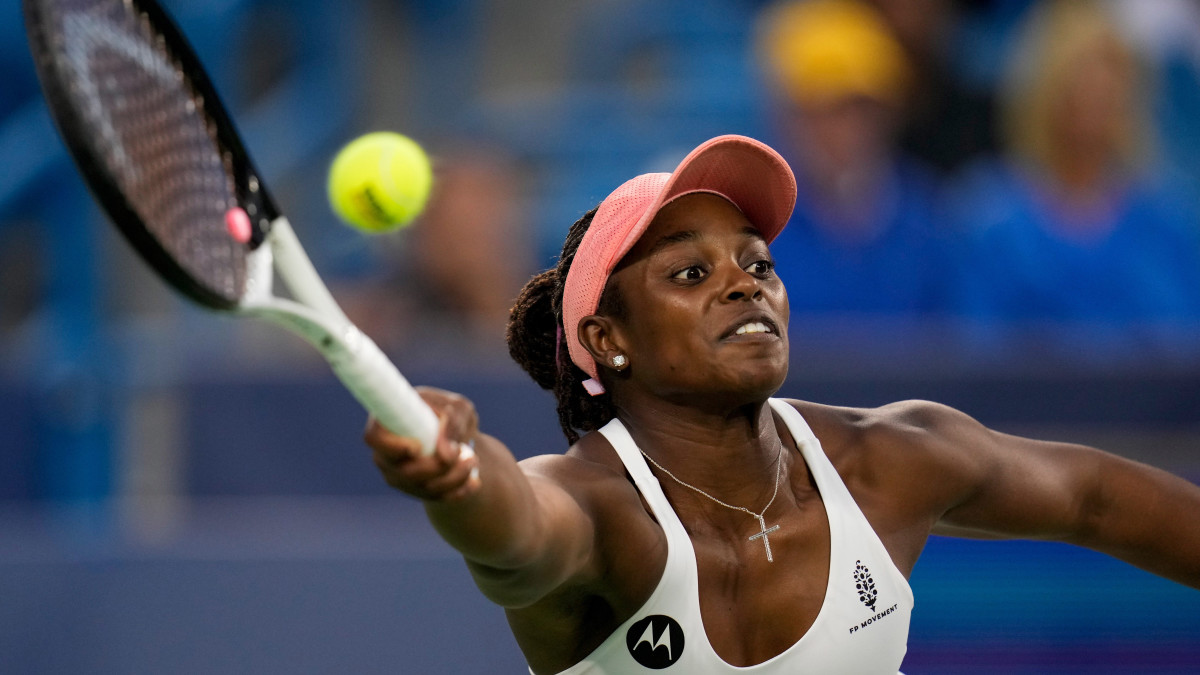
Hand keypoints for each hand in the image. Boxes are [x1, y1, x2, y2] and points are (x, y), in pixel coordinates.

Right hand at [365, 387, 481, 501]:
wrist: (461, 438)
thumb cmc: (453, 416)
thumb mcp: (459, 409)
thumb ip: (452, 422)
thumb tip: (445, 454)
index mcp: (387, 422)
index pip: (373, 437)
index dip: (393, 446)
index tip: (418, 447)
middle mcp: (386, 453)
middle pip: (401, 471)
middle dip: (436, 466)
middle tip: (462, 451)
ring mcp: (398, 476)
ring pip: (422, 488)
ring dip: (454, 477)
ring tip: (472, 459)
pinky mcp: (416, 491)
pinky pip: (436, 498)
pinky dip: (459, 491)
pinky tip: (474, 481)